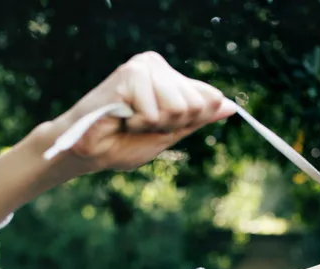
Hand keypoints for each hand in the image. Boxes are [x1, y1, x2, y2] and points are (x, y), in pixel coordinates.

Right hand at [49, 52, 236, 174]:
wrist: (89, 151)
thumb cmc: (124, 142)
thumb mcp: (171, 133)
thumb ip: (199, 118)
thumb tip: (231, 106)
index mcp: (170, 76)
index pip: (208, 98)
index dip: (187, 122)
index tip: (161, 126)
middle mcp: (158, 65)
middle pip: (195, 105)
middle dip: (171, 124)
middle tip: (141, 124)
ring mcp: (144, 67)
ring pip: (177, 107)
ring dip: (153, 124)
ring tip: (130, 120)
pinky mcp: (130, 74)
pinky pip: (155, 110)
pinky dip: (138, 122)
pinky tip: (121, 117)